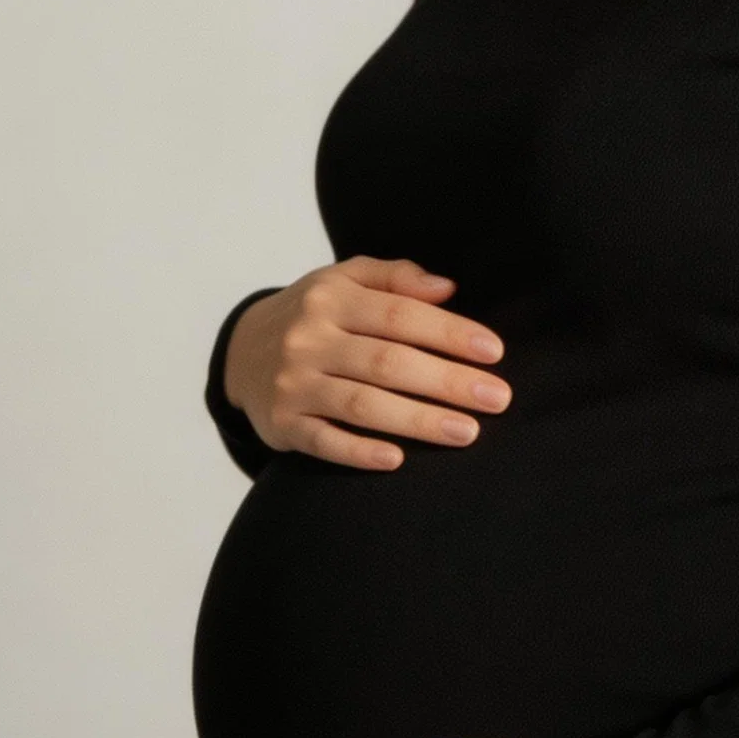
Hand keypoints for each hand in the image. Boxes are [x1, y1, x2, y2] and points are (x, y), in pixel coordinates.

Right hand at [222, 257, 510, 469]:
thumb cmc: (315, 314)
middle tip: (497, 398)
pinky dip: (358, 451)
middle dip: (447, 381)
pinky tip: (397, 460)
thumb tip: (448, 288)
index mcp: (331, 298)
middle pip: (387, 362)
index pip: (399, 314)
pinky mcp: (282, 423)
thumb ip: (396, 277)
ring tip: (468, 431)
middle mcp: (309, 339)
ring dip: (418, 420)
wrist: (241, 351)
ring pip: (362, 404)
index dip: (449, 332)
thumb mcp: (346, 280)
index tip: (493, 352)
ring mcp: (293, 383)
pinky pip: (324, 440)